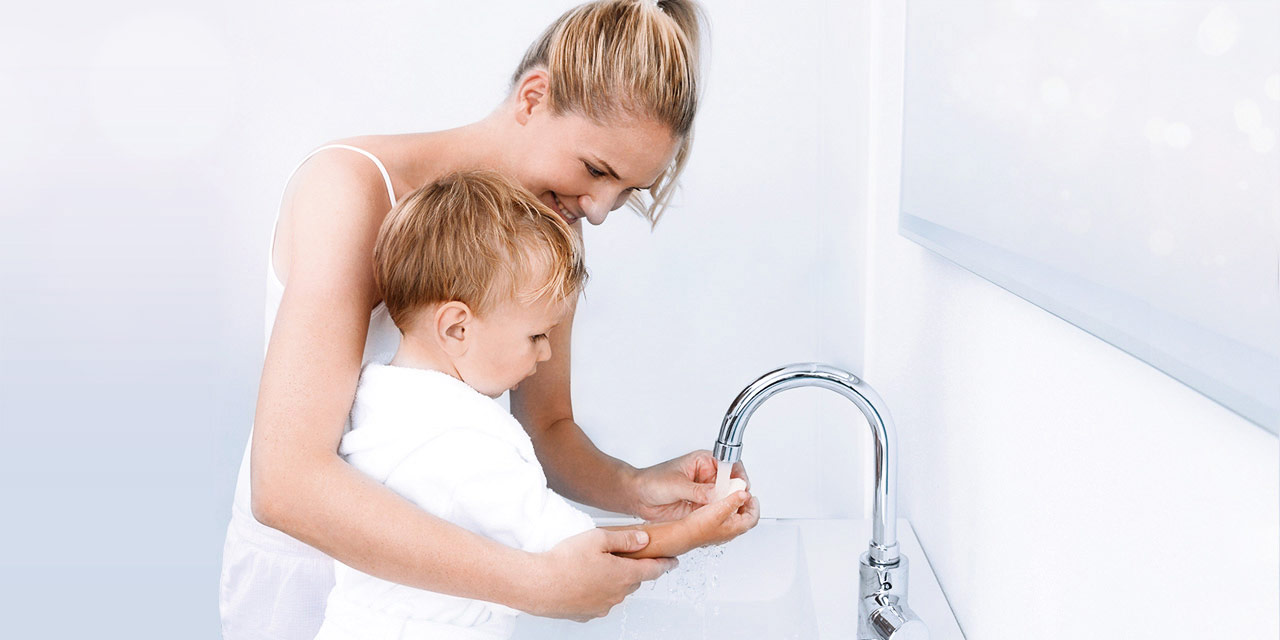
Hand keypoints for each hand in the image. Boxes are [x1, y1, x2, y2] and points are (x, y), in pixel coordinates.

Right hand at [523, 528, 676, 621]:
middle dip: (633, 568)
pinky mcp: (586, 614)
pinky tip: (582, 580)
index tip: (672, 561)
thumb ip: (624, 539)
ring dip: (613, 580)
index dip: (665, 564)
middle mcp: (617, 594)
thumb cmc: (564, 561)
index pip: (654, 570)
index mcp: (624, 574)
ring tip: (595, 567)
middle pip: (634, 579)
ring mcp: (602, 606)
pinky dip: (596, 591)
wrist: (537, 585)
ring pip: (616, 591)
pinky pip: (599, 601)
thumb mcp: (597, 539)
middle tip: (624, 556)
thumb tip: (643, 539)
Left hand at [630, 449, 750, 521]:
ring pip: (726, 501)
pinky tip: (716, 521)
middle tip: (734, 504)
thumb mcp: (676, 484)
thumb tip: (716, 493)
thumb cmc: (652, 482)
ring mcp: (705, 494)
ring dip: (727, 508)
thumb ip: (697, 490)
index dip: (738, 476)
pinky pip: (716, 513)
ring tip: (725, 514)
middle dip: (735, 495)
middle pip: (732, 485)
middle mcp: (707, 477)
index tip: (741, 487)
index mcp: (704, 462)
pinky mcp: (701, 508)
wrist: (637, 497)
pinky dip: (719, 518)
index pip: (730, 465)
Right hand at [683, 489, 760, 547]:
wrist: (684, 534)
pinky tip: (720, 504)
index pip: (753, 517)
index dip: (755, 505)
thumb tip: (745, 495)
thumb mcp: (719, 509)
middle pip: (746, 518)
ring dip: (737, 507)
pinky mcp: (715, 530)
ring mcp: (723, 532)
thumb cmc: (699, 526)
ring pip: (736, 519)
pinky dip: (728, 511)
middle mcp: (731, 532)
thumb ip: (733, 501)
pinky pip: (727, 520)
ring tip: (733, 497)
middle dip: (747, 505)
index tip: (751, 496)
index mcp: (736, 528)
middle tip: (744, 495)